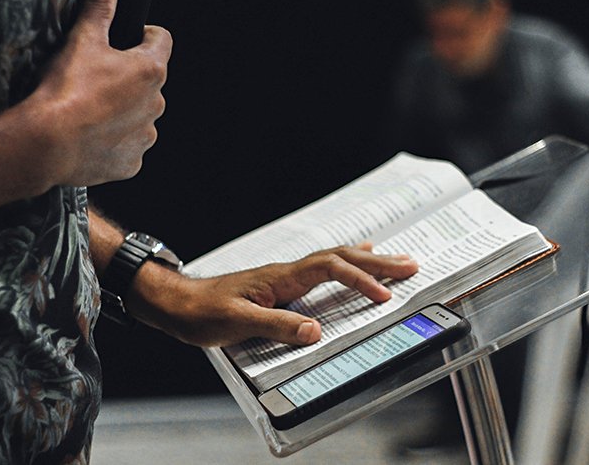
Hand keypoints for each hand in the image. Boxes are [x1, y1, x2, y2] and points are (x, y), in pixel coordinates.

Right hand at [23, 0, 172, 186]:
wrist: (46, 143)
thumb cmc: (65, 89)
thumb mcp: (82, 38)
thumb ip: (99, 3)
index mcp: (151, 71)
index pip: (161, 40)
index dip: (144, 34)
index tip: (128, 37)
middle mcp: (156, 105)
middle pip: (149, 82)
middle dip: (128, 78)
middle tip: (95, 79)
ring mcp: (145, 136)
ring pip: (140, 116)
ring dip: (122, 111)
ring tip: (90, 110)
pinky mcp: (132, 163)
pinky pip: (128, 147)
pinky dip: (113, 142)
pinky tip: (90, 137)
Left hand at [124, 243, 419, 346]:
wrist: (177, 302)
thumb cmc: (202, 312)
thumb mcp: (237, 323)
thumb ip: (276, 325)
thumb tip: (316, 331)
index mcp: (281, 277)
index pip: (330, 269)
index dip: (360, 279)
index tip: (384, 295)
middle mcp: (287, 271)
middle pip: (340, 258)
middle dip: (377, 262)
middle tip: (412, 265)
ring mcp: (285, 276)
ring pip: (335, 260)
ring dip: (367, 260)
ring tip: (397, 260)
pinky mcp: (282, 285)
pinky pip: (323, 269)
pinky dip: (346, 264)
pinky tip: (354, 261)